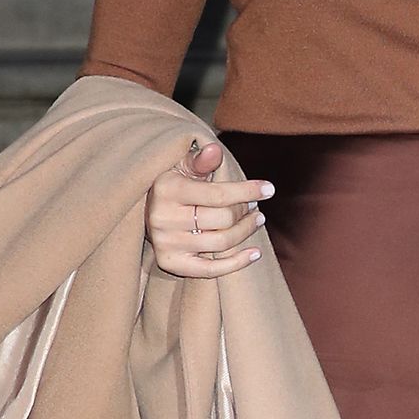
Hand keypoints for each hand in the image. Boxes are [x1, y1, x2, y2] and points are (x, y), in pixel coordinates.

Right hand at [146, 136, 271, 276]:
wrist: (148, 211)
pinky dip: (237, 263)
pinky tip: (255, 253)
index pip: (218, 195)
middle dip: (245, 212)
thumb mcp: (183, 167)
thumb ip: (200, 161)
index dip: (248, 192)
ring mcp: (166, 242)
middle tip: (255, 207)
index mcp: (168, 189)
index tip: (269, 189)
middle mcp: (163, 217)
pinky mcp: (170, 263)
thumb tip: (214, 149)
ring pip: (222, 242)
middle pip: (223, 219)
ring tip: (256, 221)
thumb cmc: (174, 186)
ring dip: (246, 232)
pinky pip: (210, 270)